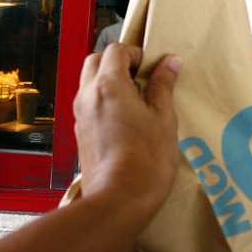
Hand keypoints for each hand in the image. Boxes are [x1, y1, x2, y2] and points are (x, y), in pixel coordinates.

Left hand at [73, 44, 181, 210]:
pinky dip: (106, 101)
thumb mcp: (164, 118)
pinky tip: (129, 120)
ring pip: (90, 83)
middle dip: (119, 62)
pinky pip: (90, 105)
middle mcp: (88, 97)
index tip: (154, 66)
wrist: (119, 200)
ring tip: (139, 100)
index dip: (136, 53)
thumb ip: (163, 86)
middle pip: (96, 61)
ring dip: (111, 81)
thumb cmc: (145, 162)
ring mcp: (81, 116)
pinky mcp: (82, 134)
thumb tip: (169, 63)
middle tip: (144, 77)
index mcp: (109, 86)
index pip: (116, 50)